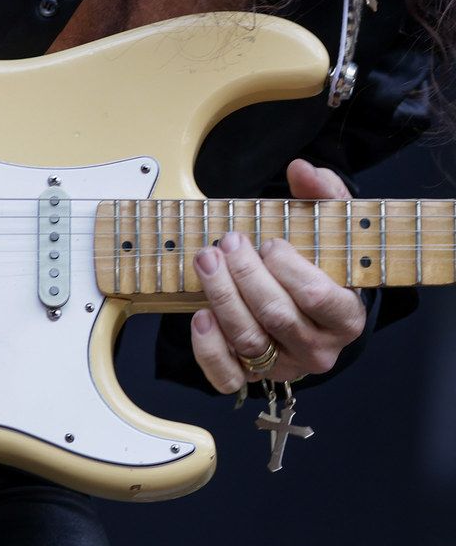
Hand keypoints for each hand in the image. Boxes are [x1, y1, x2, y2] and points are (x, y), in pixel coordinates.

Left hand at [189, 159, 366, 393]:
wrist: (309, 309)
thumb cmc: (318, 264)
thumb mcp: (330, 226)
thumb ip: (323, 194)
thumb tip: (301, 170)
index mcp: (346, 316)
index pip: (318, 297)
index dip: (288, 269)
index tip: (270, 243)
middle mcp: (318, 349)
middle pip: (276, 316)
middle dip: (245, 275)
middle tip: (227, 243)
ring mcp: (283, 365)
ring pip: (248, 339)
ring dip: (221, 297)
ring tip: (207, 261)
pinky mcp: (252, 375)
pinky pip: (226, 375)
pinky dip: (208, 348)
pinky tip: (200, 315)